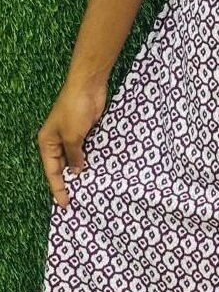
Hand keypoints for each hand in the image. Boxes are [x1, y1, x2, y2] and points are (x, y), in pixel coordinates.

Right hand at [37, 78, 106, 208]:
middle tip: (77, 202)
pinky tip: (98, 171)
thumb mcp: (73, 137)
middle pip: (62, 167)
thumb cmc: (75, 110)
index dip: (59, 189)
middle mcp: (57, 141)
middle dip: (69, 182)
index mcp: (47, 143)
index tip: (65, 204)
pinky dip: (90, 160)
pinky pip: (86, 151)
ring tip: (89, 190)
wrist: (88, 87)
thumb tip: (77, 172)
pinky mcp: (85, 132)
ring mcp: (72, 136)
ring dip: (81, 172)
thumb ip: (75, 156)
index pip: (52, 172)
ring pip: (75, 160)